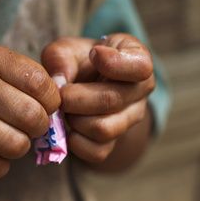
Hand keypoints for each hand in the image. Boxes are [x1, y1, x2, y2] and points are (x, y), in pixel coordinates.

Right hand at [0, 45, 60, 178]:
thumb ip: (21, 77)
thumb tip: (62, 104)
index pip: (41, 83)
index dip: (50, 103)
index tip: (40, 107)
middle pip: (32, 118)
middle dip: (35, 129)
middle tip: (22, 127)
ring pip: (15, 145)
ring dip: (15, 148)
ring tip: (1, 138)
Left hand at [41, 34, 154, 163]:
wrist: (84, 83)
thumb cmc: (79, 60)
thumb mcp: (68, 48)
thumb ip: (61, 57)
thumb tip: (59, 82)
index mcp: (136, 60)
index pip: (140, 67)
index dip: (115, 63)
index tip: (94, 54)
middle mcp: (140, 91)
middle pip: (111, 101)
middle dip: (76, 98)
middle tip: (60, 94)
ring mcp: (130, 119)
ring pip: (103, 129)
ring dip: (75, 120)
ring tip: (64, 110)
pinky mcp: (115, 142)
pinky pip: (97, 152)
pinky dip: (75, 142)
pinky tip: (67, 128)